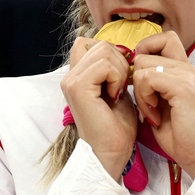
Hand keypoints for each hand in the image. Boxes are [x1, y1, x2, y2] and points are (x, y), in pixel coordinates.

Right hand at [61, 37, 136, 179]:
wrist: (112, 152)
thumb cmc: (117, 125)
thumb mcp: (117, 88)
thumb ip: (114, 68)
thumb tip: (124, 50)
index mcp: (77, 75)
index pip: (90, 42)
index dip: (111, 52)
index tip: (121, 75)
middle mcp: (70, 76)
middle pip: (100, 44)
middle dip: (120, 61)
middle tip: (121, 86)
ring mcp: (71, 81)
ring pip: (104, 50)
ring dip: (120, 70)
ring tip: (118, 91)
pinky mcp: (78, 88)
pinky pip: (104, 65)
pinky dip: (117, 77)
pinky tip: (116, 95)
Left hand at [133, 31, 194, 177]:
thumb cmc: (178, 133)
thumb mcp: (161, 101)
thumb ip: (151, 82)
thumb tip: (129, 69)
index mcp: (184, 68)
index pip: (163, 37)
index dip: (145, 50)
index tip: (140, 78)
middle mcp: (187, 67)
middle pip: (145, 52)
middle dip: (136, 78)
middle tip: (145, 102)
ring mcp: (187, 75)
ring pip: (142, 65)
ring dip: (139, 92)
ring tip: (150, 111)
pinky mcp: (183, 87)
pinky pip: (147, 79)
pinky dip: (143, 99)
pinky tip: (153, 116)